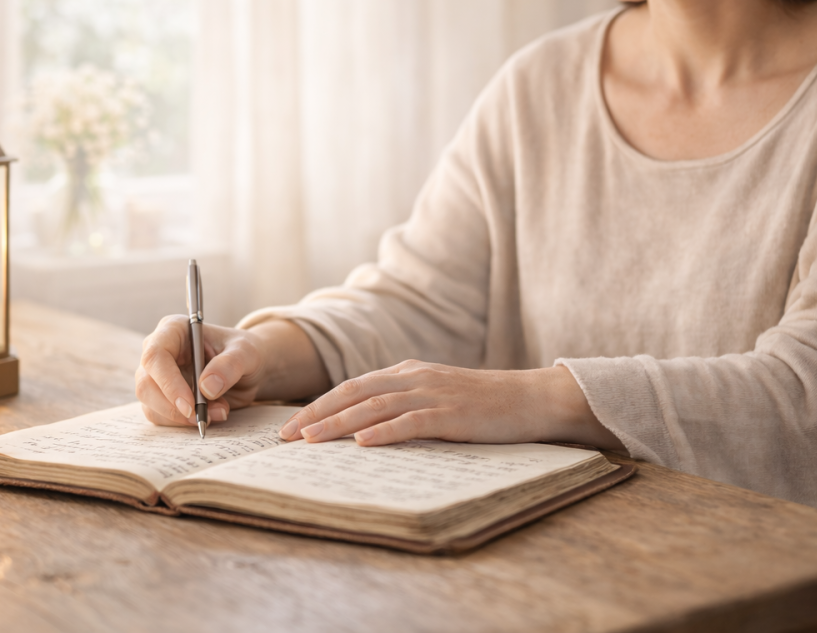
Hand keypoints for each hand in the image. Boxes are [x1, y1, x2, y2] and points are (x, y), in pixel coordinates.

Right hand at [135, 316, 330, 427]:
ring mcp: (157, 377)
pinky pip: (161, 417)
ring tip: (219, 411)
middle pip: (146, 384)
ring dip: (183, 418)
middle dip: (174, 407)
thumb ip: (230, 365)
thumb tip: (207, 387)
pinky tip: (211, 414)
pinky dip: (185, 423)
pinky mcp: (162, 398)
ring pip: (151, 405)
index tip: (191, 405)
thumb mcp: (246, 352)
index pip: (155, 356)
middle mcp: (158, 353)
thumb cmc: (243, 352)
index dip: (168, 383)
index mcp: (173, 330)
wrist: (247, 370)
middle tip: (204, 417)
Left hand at [277, 360, 621, 448]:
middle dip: (316, 414)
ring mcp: (433, 393)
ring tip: (311, 440)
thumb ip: (402, 406)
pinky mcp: (453, 413)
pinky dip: (385, 432)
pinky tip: (363, 444)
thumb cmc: (483, 405)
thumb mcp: (435, 397)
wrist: (532, 398)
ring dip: (340, 424)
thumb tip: (362, 431)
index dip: (318, 405)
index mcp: (406, 372)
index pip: (351, 387)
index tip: (290, 427)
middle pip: (353, 393)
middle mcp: (414, 377)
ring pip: (375, 406)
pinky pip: (413, 422)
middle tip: (285, 437)